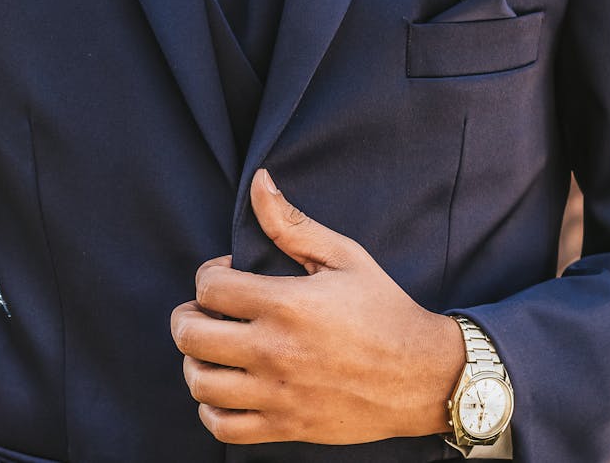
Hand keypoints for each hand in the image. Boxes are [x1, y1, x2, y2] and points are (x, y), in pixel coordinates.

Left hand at [170, 169, 464, 444]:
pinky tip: (224, 389)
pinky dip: (211, 409)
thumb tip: (259, 182)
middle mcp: (275, 350)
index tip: (228, 275)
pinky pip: (224, 427)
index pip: (209, 287)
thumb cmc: (384, 309)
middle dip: (187, 316)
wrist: (423, 375)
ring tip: (211, 350)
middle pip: (191, 335)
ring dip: (194, 362)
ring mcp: (278, 393)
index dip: (209, 275)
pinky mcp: (286, 425)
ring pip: (200, 382)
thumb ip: (292, 223)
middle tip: (203, 312)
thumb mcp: (344, 256)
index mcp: (287, 304)